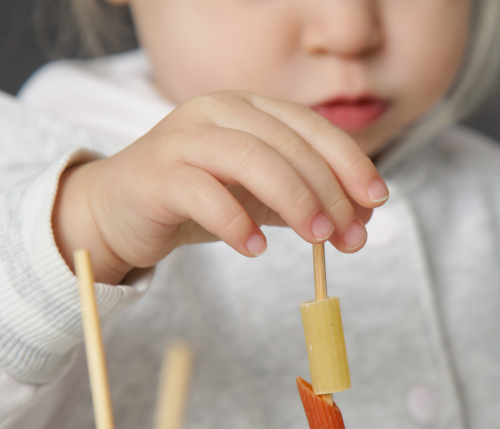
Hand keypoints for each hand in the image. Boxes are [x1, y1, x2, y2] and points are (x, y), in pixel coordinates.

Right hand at [53, 91, 388, 283]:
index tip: (377, 199)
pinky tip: (256, 249)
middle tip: (351, 236)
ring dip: (294, 199)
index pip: (311, 126)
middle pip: (287, 143)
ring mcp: (184, 138)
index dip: (349, 161)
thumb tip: (362, 219)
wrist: (122, 210)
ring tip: (319, 239)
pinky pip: (202, 192)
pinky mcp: (156, 174)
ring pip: (250, 158)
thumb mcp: (262, 197)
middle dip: (329, 190)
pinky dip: (235, 221)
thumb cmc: (200, 198)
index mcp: (249, 108)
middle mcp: (217, 111)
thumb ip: (307, 200)